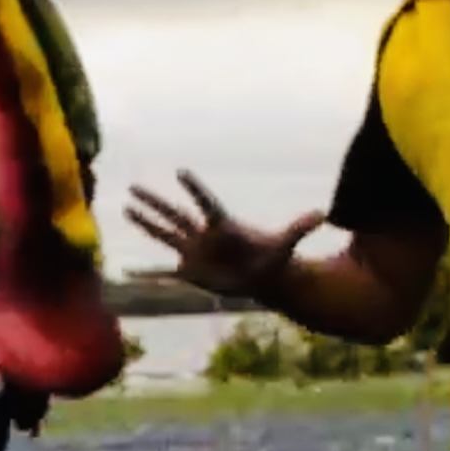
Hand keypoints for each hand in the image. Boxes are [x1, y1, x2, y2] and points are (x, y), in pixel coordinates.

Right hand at [126, 172, 321, 303]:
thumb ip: (299, 229)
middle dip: (154, 202)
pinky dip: (147, 273)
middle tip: (133, 186)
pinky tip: (128, 270)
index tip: (181, 172)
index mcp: (223, 227)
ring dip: (145, 222)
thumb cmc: (273, 260)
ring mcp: (193, 251)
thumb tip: (324, 215)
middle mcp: (203, 236)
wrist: (262, 278)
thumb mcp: (285, 246)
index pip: (205, 204)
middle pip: (174, 215)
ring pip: (164, 234)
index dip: (194, 189)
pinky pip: (163, 270)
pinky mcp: (189, 269)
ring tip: (126, 207)